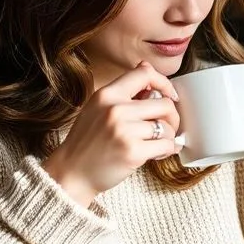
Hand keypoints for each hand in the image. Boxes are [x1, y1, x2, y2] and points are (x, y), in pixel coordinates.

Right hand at [43, 62, 181, 203]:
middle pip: (164, 103)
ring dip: (168, 137)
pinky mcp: (133, 152)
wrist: (72, 172)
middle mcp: (115, 109)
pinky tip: (159, 153)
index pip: (145, 74)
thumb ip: (122, 92)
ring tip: (158, 144)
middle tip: (167, 127)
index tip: (169, 96)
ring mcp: (124, 131)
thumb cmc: (86, 143)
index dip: (164, 83)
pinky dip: (167, 150)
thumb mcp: (97, 108)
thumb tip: (146, 70)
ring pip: (167, 127)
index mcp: (107, 95)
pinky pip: (165, 145)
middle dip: (172, 117)